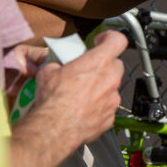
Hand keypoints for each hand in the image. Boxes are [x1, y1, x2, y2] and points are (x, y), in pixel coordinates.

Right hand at [13, 30, 127, 157]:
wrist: (55, 129)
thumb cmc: (53, 100)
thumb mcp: (49, 71)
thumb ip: (60, 63)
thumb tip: (57, 64)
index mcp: (98, 61)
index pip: (118, 40)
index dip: (110, 38)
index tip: (102, 41)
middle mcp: (110, 79)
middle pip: (116, 65)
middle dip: (104, 66)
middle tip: (88, 70)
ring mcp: (112, 99)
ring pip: (112, 87)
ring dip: (101, 87)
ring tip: (82, 94)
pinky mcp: (110, 117)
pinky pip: (108, 107)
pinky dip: (99, 106)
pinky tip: (84, 109)